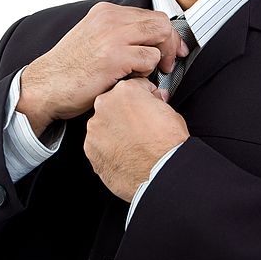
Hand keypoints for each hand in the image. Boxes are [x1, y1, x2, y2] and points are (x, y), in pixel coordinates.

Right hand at [16, 3, 188, 136]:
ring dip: (158, 60)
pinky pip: (150, 60)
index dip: (168, 35)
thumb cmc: (70, 70)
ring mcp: (112, 36)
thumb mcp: (94, 39)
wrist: (45, 87)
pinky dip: (147, 72)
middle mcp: (110, 19)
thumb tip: (154, 39)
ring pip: (160, 37)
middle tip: (168, 65)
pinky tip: (129, 78)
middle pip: (161, 23)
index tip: (174, 50)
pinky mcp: (114, 57)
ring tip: (142, 73)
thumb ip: (121, 33)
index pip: (152, 15)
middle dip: (171, 45)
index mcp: (106, 13)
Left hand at [84, 78, 188, 201]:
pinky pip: (99, 144)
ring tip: (134, 144)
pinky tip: (125, 154)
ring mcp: (95, 128)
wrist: (161, 173)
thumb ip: (155, 101)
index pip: (134, 86)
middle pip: (114, 103)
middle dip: (126, 112)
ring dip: (116, 131)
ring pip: (104, 124)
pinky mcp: (90, 149)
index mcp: (125, 91)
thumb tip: (154, 101)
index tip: (148, 105)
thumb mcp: (170, 111)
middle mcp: (105, 105)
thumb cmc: (167, 144)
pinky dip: (109, 148)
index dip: (144, 97)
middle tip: (142, 126)